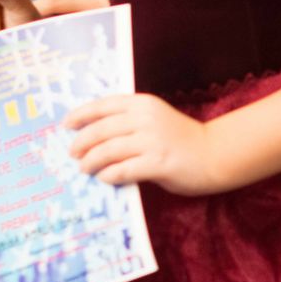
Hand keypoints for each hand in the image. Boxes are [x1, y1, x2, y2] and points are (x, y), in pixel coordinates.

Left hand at [65, 93, 220, 194]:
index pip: (103, 105)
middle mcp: (145, 118)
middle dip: (81, 142)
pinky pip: (123, 170)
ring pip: (108, 150)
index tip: (66, 125)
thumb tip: (92, 135)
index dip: (81, 115)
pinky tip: (104, 178)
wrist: (214, 153)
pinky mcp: (158, 163)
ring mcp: (152, 140)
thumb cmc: (179, 138)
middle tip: (72, 154)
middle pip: (101, 129)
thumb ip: (129, 121)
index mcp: (142, 103)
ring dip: (91, 161)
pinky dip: (109, 175)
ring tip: (84, 168)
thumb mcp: (154, 118)